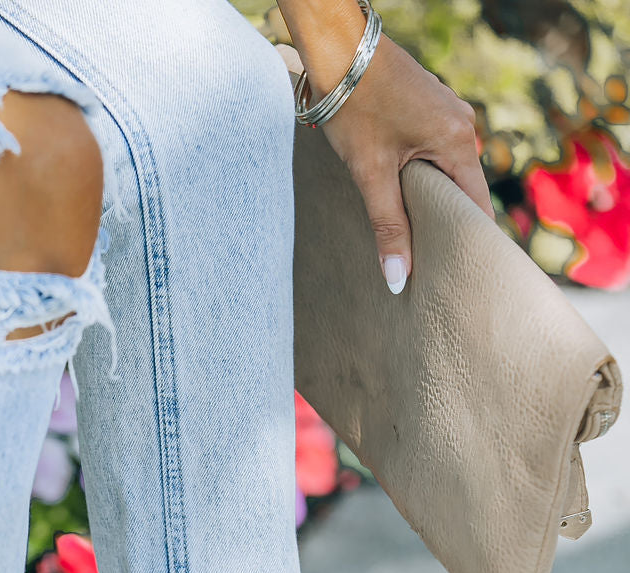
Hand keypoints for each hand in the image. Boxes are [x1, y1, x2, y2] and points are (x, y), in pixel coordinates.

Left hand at [316, 34, 495, 293]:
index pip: (476, 206)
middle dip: (446, 225)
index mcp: (457, 141)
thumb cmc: (355, 106)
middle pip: (463, 191)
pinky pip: (436, 154)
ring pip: (447, 173)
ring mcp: (448, 114)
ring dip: (431, 202)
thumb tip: (399, 278)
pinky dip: (423, 178)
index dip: (466, 241)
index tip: (457, 274)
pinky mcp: (431, 109)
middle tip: (431, 266)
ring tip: (415, 238)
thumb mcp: (371, 173)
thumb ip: (388, 227)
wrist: (340, 49)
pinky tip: (403, 198)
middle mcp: (462, 125)